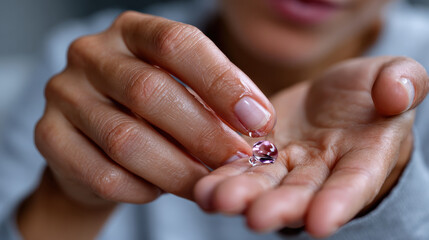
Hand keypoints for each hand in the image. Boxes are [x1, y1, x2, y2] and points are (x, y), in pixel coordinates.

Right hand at [34, 11, 274, 206]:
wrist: (96, 140)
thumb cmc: (152, 111)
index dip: (222, 82)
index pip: (178, 43)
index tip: (258, 120)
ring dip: (176, 170)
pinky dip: (141, 188)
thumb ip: (213, 101)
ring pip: (125, 140)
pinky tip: (159, 189)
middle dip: (204, 133)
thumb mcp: (184, 91)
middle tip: (238, 161)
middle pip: (150, 91)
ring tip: (207, 183)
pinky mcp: (47, 136)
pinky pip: (102, 173)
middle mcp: (92, 54)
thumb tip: (255, 126)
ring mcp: (64, 93)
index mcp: (132, 32)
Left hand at [194, 57, 428, 237]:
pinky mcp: (261, 152)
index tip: (320, 222)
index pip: (353, 184)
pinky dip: (224, 175)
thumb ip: (403, 84)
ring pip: (265, 182)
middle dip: (279, 206)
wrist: (335, 98)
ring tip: (216, 200)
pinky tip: (203, 185)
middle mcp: (322, 171)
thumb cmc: (371, 92)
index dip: (338, 203)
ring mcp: (288, 164)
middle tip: (256, 217)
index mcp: (364, 158)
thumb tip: (394, 96)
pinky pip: (242, 165)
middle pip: (301, 192)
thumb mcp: (396, 77)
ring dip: (242, 194)